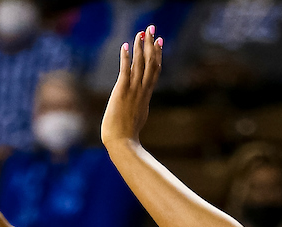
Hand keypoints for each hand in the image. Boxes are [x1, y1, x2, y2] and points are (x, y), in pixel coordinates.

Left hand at [101, 25, 162, 147]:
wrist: (122, 143)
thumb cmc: (126, 136)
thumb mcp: (136, 118)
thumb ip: (138, 109)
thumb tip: (139, 108)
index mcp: (146, 97)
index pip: (155, 71)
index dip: (158, 55)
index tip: (159, 41)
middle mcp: (142, 91)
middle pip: (151, 63)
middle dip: (152, 44)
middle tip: (152, 29)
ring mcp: (133, 91)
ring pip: (140, 64)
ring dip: (140, 47)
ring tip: (141, 32)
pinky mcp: (122, 91)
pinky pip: (125, 70)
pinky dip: (126, 57)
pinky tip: (126, 46)